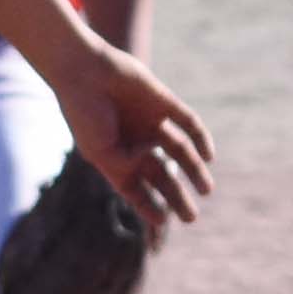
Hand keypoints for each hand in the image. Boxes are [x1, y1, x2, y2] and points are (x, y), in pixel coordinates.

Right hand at [56, 45, 212, 223]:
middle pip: (162, 175)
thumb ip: (124, 168)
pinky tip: (208, 156)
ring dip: (194, 172)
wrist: (84, 70)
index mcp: (117, 158)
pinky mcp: (163, 102)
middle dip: (176, 197)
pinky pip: (188, 122)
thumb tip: (151, 176)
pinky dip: (201, 139)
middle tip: (191, 218)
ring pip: (180, 152)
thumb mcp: (100, 152)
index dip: (149, 206)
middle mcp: (136, 142)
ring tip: (206, 191)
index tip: (162, 223)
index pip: (137, 189)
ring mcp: (151, 122)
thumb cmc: (84, 114)